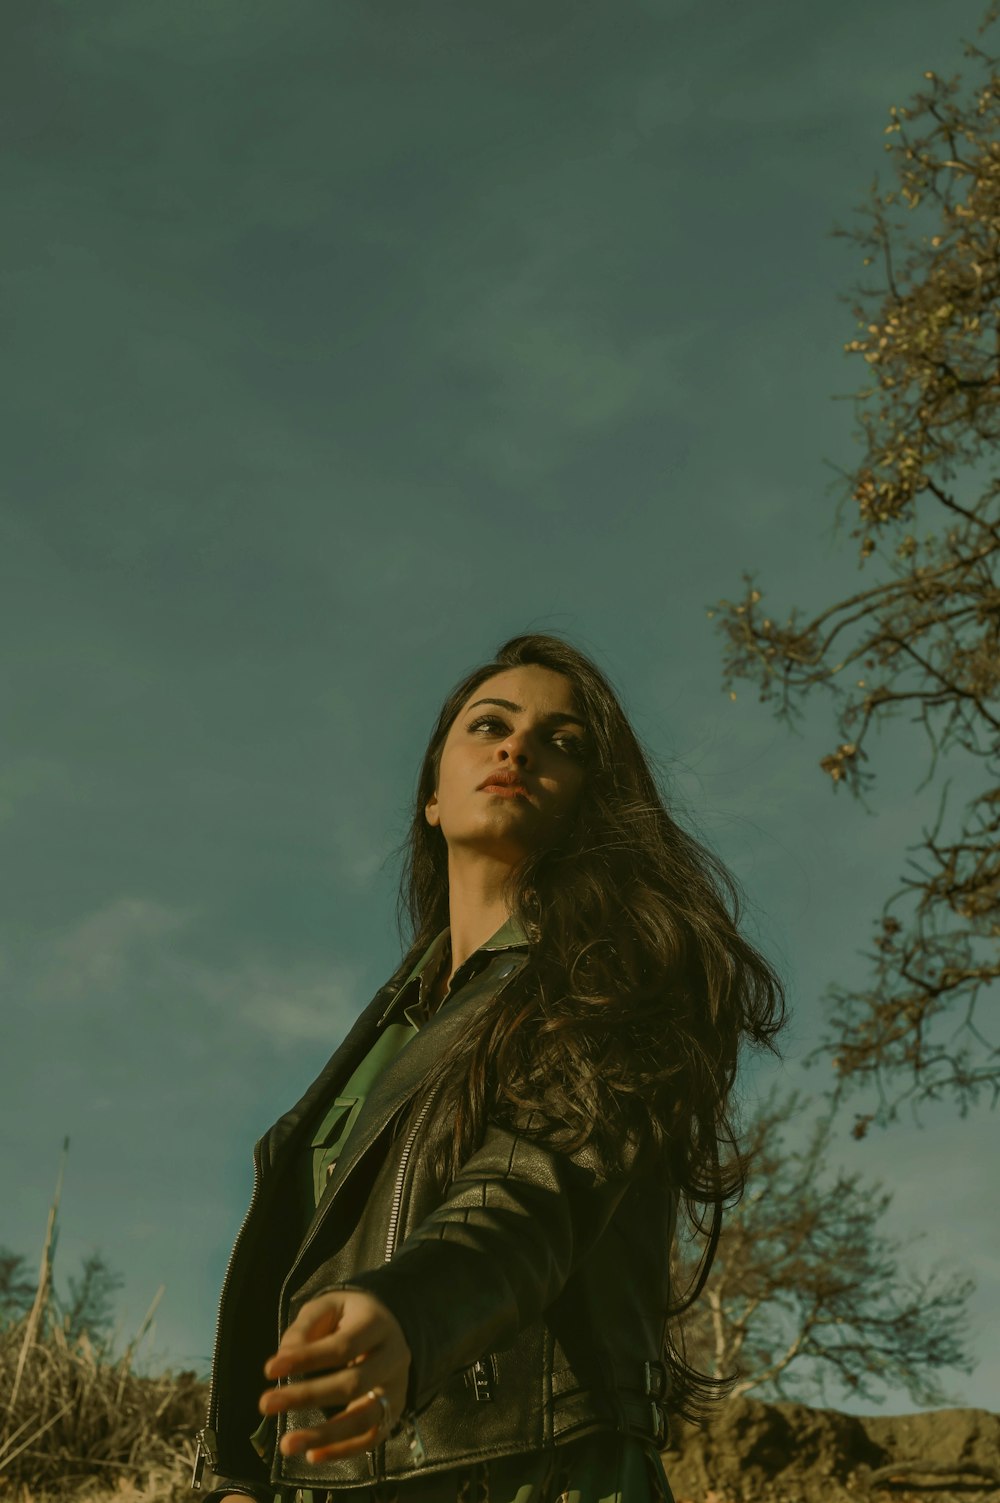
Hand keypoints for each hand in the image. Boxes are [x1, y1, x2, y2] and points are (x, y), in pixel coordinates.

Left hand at [258, 1289, 411, 1464]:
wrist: (386, 1327)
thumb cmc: (349, 1316)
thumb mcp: (327, 1307)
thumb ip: (304, 1329)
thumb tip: (284, 1359)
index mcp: (377, 1324)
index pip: (343, 1346)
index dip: (307, 1359)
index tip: (269, 1370)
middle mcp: (394, 1358)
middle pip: (354, 1383)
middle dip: (308, 1396)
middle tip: (265, 1404)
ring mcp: (397, 1389)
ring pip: (365, 1418)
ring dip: (324, 1435)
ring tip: (287, 1444)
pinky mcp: (392, 1413)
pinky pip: (370, 1439)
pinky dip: (342, 1451)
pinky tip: (312, 1456)